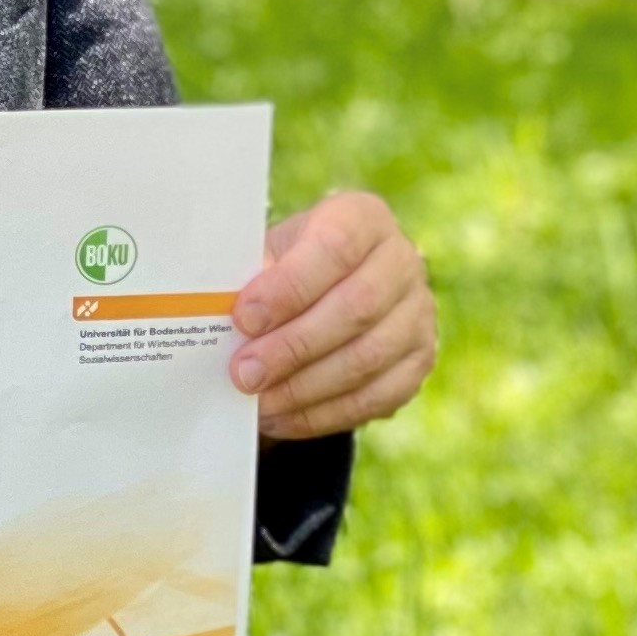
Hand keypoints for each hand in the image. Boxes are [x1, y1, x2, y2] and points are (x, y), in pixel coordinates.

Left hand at [231, 189, 437, 441]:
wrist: (332, 288)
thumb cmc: (290, 268)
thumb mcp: (270, 253)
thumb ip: (251, 278)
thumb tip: (216, 318)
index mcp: (364, 219)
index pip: (336, 246)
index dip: (290, 286)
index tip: (244, 317)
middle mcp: (402, 261)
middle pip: (356, 308)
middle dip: (293, 346)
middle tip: (244, 373)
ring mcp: (418, 313)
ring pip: (366, 358)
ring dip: (304, 386)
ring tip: (257, 401)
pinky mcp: (419, 361)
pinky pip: (375, 397)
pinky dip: (322, 413)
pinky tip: (282, 416)